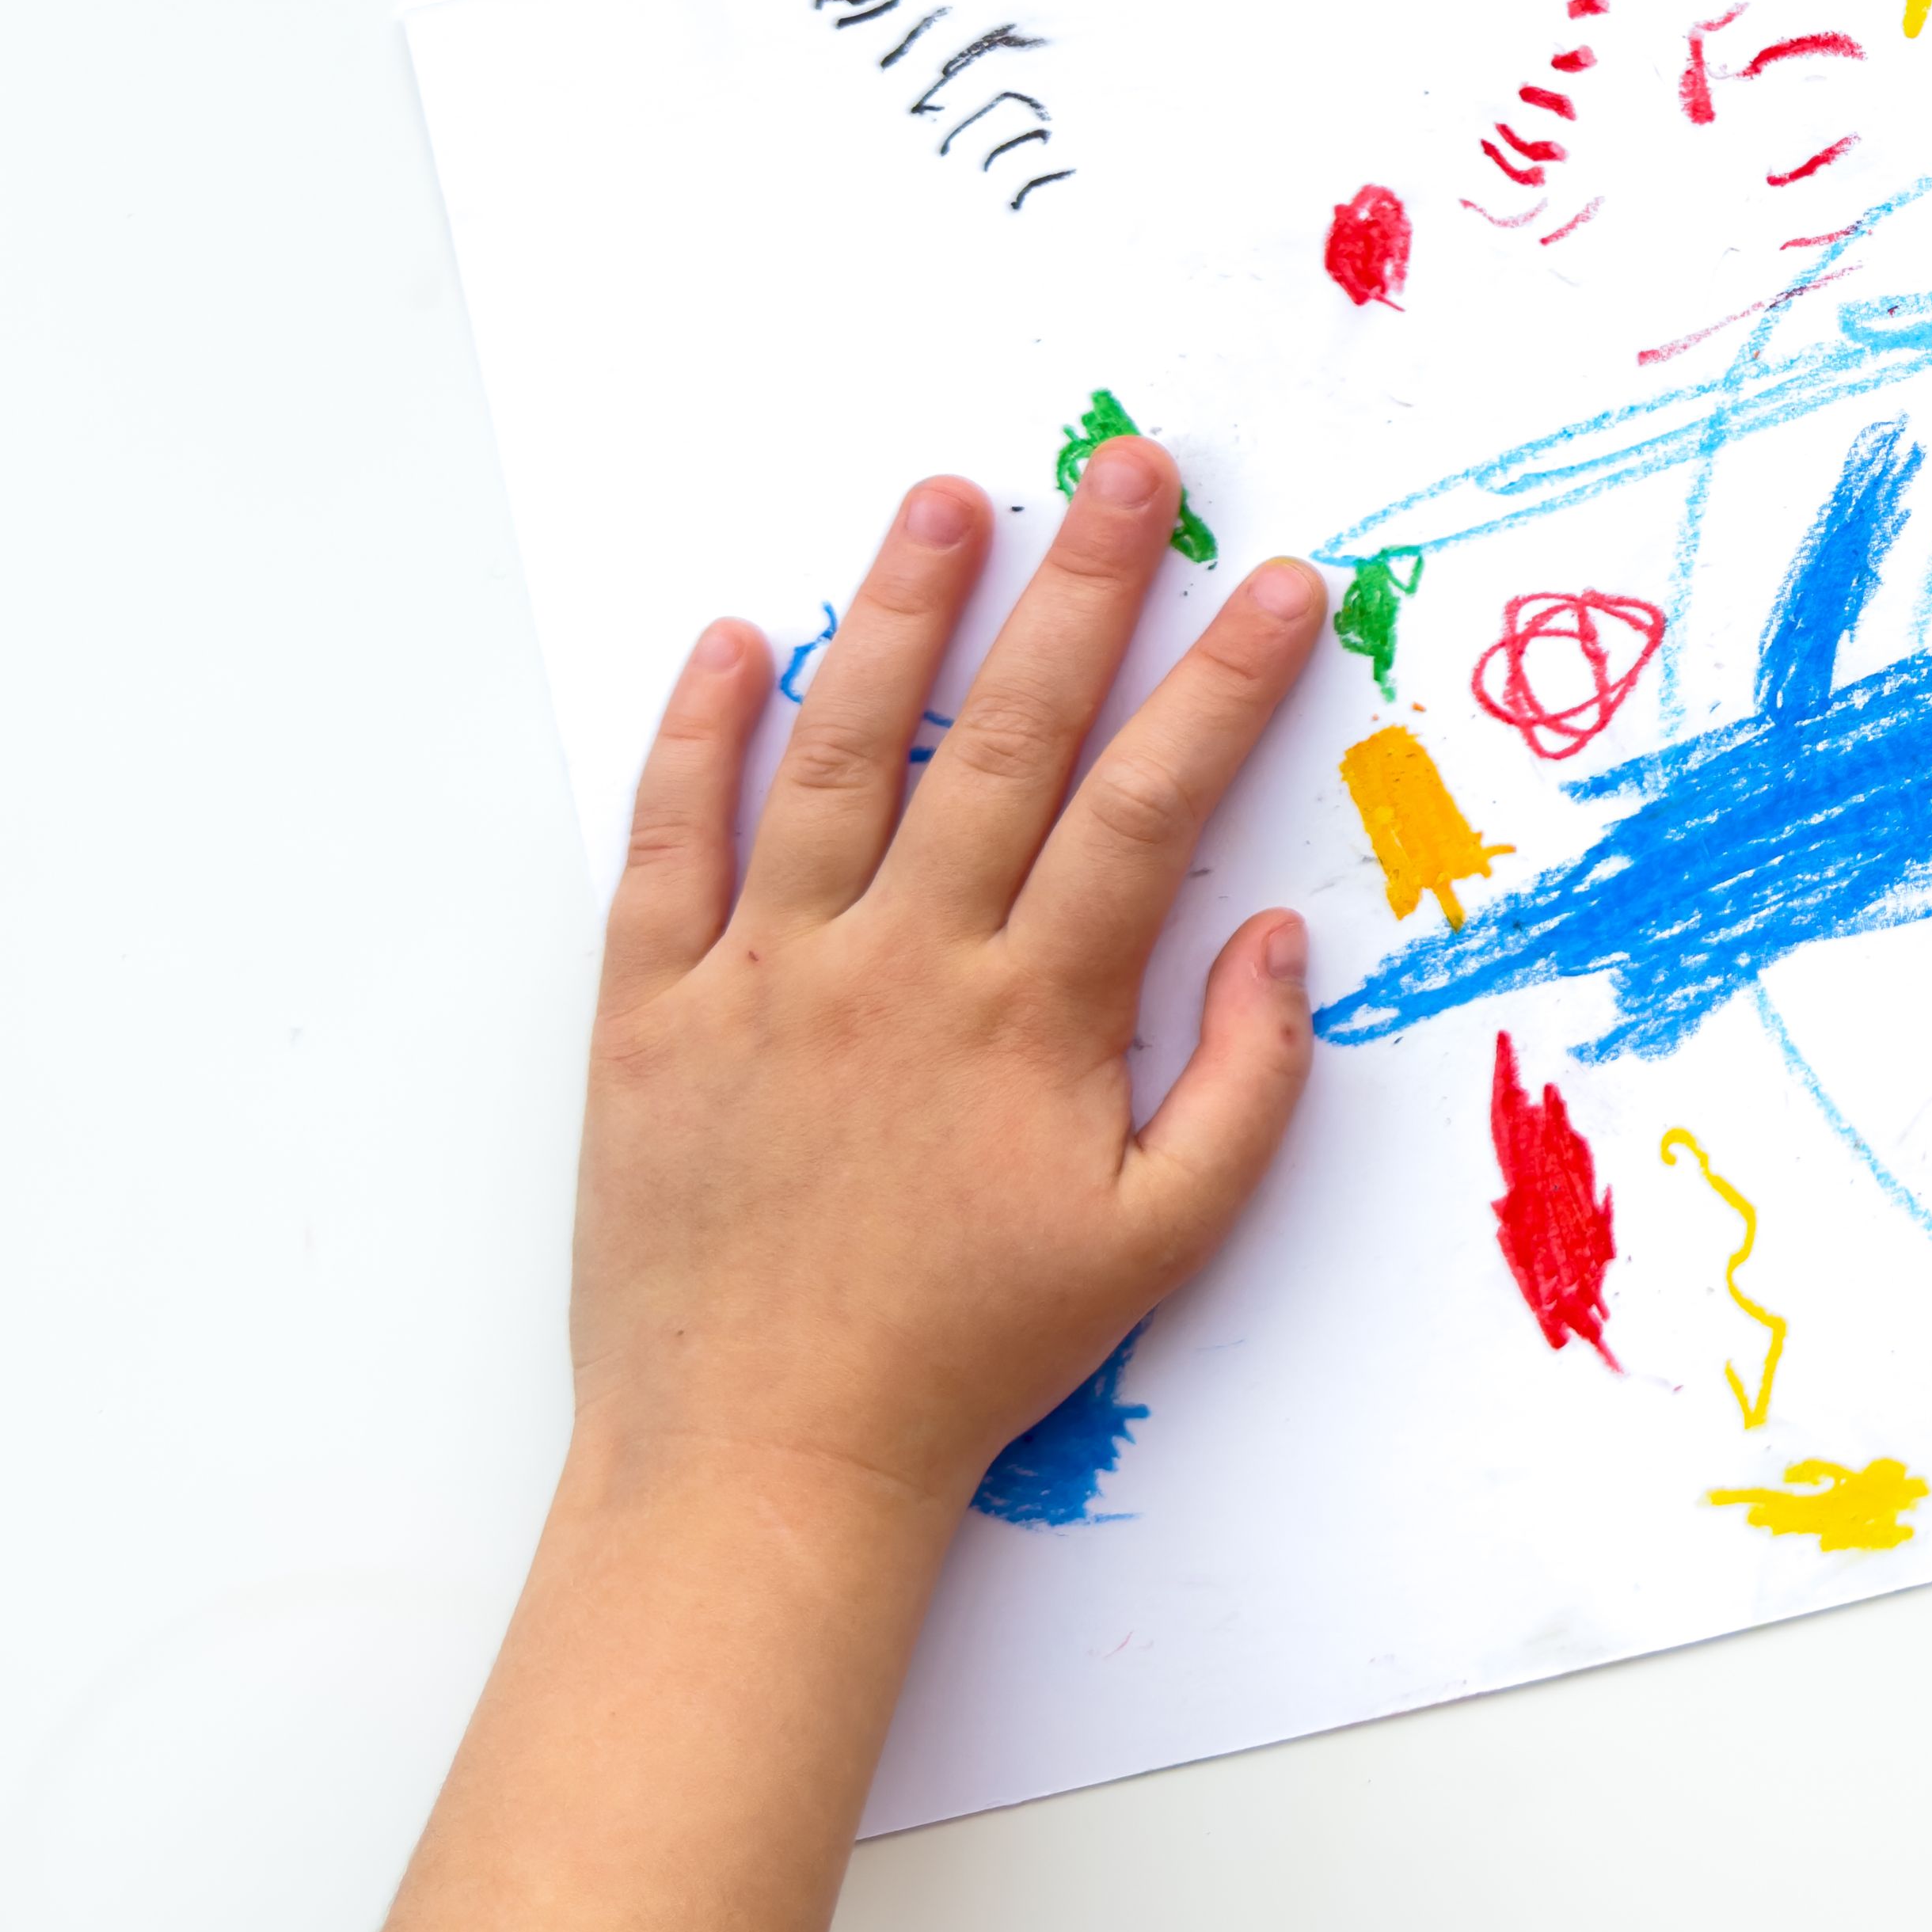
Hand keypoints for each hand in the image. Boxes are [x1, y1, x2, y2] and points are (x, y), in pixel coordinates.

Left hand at [578, 441, 1327, 1518]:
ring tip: (948, 498)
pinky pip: (667, 846)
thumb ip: (1244, 1089)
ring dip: (902, 613)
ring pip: (839, 754)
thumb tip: (1281, 943)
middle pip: (1007, 738)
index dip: (1223, 686)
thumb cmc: (968, 1356)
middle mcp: (899, 968)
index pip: (1149, 808)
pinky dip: (697, 734)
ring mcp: (765, 978)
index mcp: (1029, 1020)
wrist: (761, 1464)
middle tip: (1127, 467)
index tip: (1279, 586)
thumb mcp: (1158, 1245)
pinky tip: (739, 637)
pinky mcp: (650, 1012)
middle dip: (1081, 587)